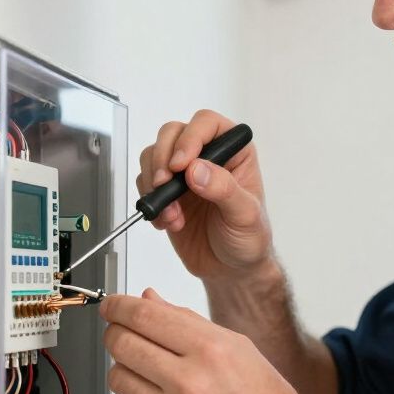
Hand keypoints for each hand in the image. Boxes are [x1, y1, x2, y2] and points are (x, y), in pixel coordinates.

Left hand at [101, 288, 320, 393]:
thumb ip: (188, 323)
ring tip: (146, 370)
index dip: (118, 306)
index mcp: (212, 350)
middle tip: (120, 332)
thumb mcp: (238, 349)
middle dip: (115, 333)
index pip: (144, 316)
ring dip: (125, 368)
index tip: (112, 305)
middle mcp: (191, 382)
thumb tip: (149, 301)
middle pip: (122, 344)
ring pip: (118, 378)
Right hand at [137, 110, 272, 281]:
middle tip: (163, 184)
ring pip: (154, 155)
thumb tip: (197, 169)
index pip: (207, 124)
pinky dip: (151, 203)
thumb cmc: (248, 239)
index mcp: (234, 152)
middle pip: (173, 133)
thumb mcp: (245, 215)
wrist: (230, 270)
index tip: (181, 165)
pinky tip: (169, 221)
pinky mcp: (167, 192)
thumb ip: (224, 189)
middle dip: (163, 158)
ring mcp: (184, 173)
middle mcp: (207, 156)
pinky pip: (146, 184)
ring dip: (155, 184)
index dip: (190, 138)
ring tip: (172, 213)